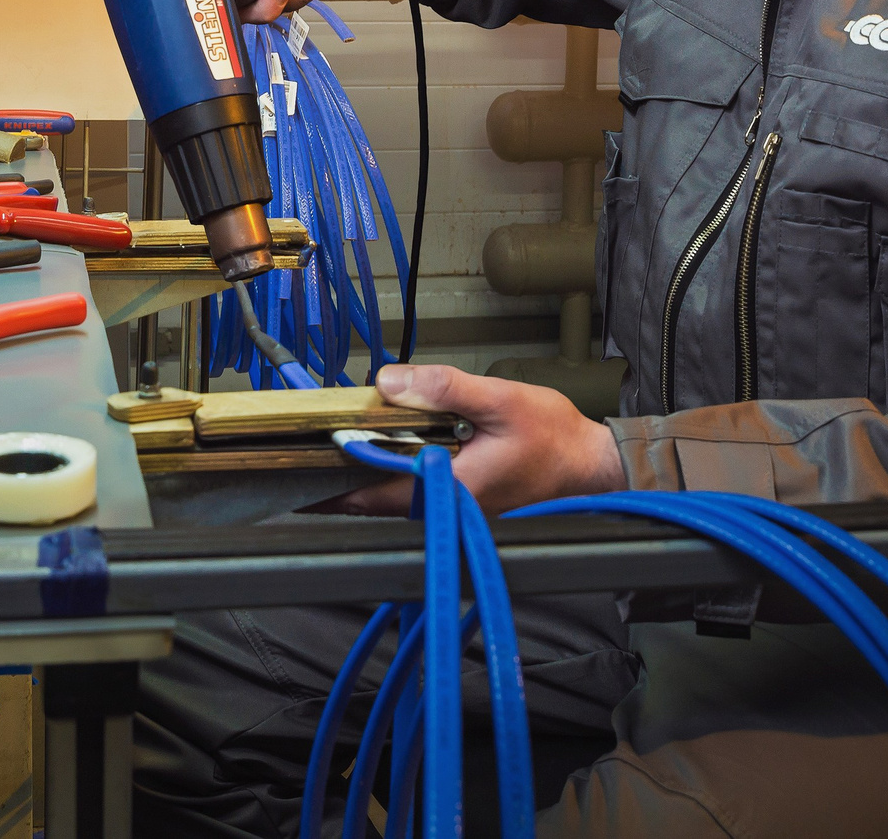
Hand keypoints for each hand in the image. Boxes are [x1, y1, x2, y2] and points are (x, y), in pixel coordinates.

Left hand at [327, 363, 625, 516]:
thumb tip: (390, 381)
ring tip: (334, 450)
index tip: (295, 477)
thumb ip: (444, 388)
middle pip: (375, 500)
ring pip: (394, 496)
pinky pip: (415, 490)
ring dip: (364, 475)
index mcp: (449, 487)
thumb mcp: (501, 399)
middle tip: (302, 458)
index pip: (372, 495)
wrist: (592, 466)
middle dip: (339, 480)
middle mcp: (447, 505)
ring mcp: (455, 507)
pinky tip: (385, 449)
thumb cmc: (555, 439)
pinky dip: (392, 472)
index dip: (330, 487)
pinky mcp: (463, 499)